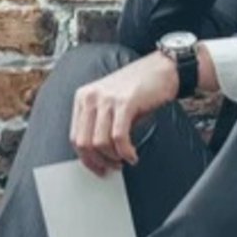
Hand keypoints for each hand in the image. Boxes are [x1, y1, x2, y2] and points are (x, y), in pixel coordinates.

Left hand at [71, 52, 178, 176]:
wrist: (161, 69)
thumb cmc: (138, 88)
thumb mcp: (111, 104)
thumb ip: (100, 125)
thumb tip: (99, 155)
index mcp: (83, 98)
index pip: (75, 137)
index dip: (86, 158)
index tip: (97, 168)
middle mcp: (90, 97)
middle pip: (84, 143)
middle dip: (99, 161)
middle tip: (113, 167)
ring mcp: (106, 99)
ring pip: (100, 143)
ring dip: (113, 158)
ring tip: (125, 159)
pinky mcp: (125, 102)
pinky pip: (118, 137)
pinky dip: (125, 152)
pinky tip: (132, 155)